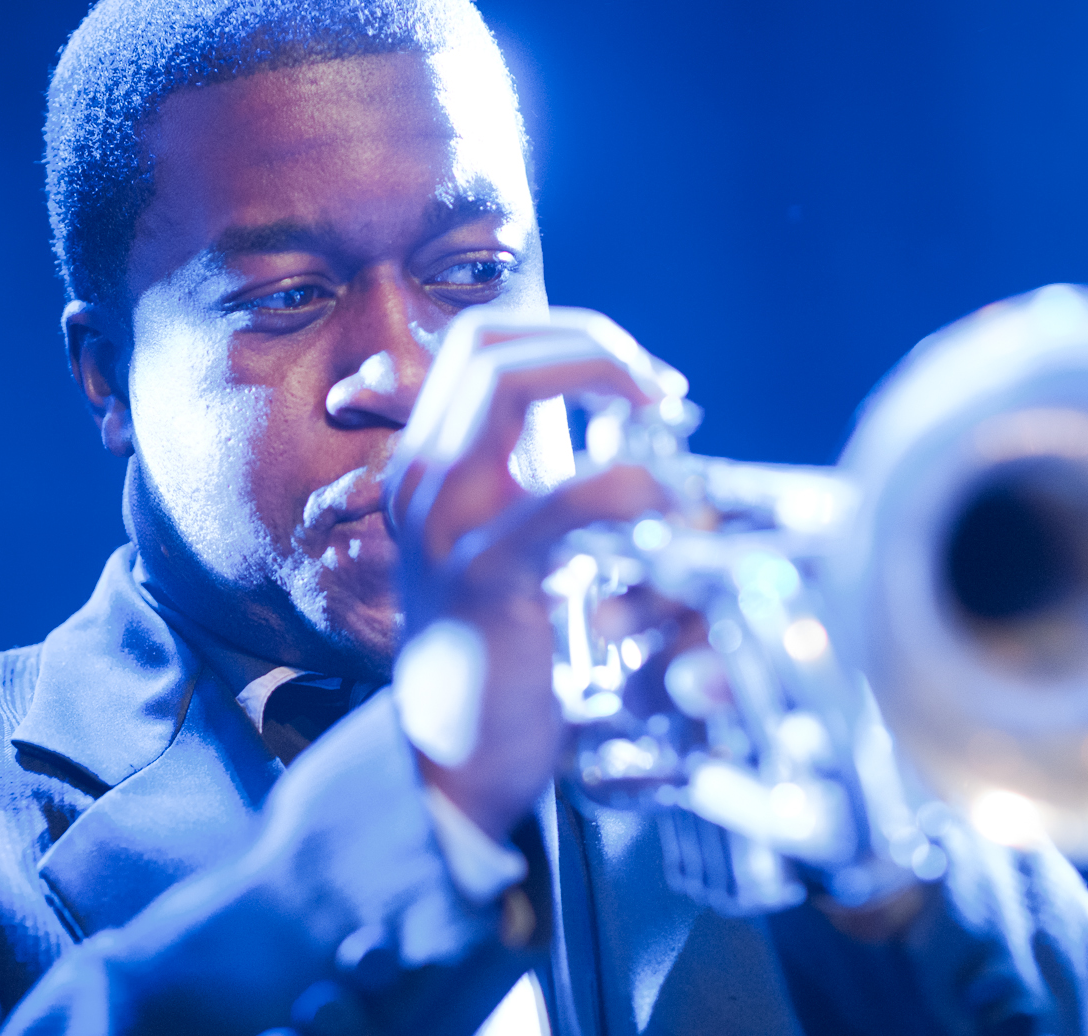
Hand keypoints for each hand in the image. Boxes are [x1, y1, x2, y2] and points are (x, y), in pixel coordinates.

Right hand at [384, 306, 681, 839]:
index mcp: (429, 463)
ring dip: (603, 379)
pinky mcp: (484, 574)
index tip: (637, 378)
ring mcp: (443, 520)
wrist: (456, 753)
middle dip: (589, 341)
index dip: (565, 335)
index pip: (481, 341)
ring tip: (664, 420)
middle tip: (657, 389)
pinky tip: (666, 501)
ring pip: (505, 382)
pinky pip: (563, 495)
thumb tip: (624, 423)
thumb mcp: (508, 541)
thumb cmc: (500, 646)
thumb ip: (539, 477)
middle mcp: (422, 476)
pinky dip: (629, 479)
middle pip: (488, 342)